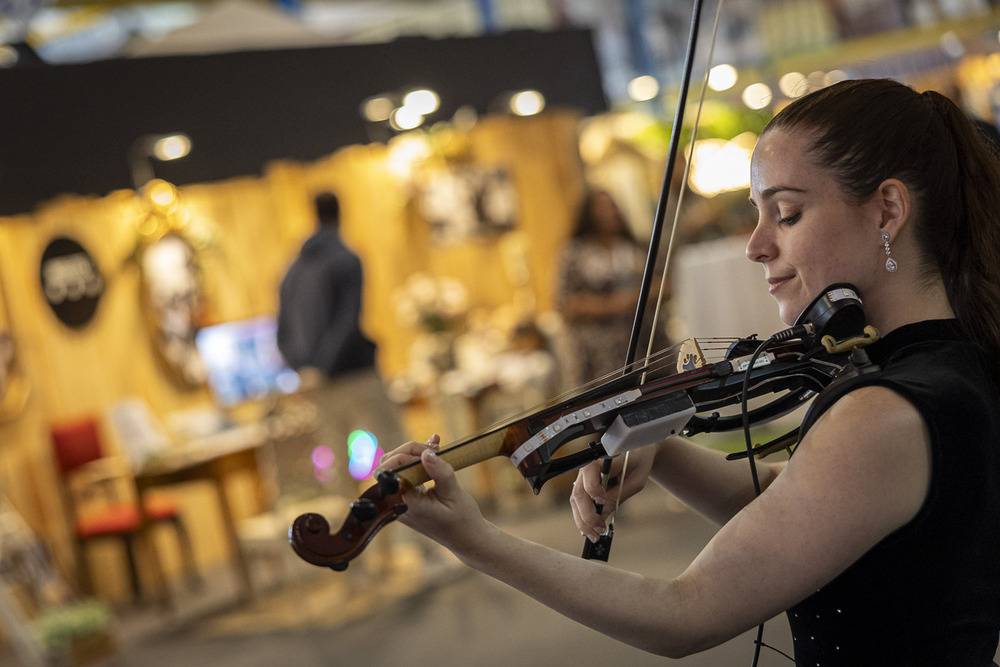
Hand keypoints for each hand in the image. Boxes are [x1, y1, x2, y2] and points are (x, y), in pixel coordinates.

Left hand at [379, 435, 486, 553]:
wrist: (466, 537)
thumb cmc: (462, 519)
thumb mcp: (453, 493)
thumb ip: (439, 472)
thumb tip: (426, 453)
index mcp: (404, 503)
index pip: (391, 470)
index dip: (408, 454)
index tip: (432, 451)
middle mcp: (397, 502)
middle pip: (387, 465)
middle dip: (408, 451)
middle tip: (434, 449)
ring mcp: (400, 500)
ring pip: (394, 467)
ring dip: (412, 454)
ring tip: (435, 449)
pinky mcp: (407, 497)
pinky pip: (404, 474)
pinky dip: (416, 461)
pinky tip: (433, 452)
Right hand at [569, 445, 656, 542]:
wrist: (638, 453)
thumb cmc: (638, 462)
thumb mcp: (635, 480)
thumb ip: (619, 495)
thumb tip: (603, 513)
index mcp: (600, 458)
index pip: (588, 474)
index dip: (593, 490)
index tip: (602, 503)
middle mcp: (587, 468)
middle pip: (578, 493)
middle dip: (587, 515)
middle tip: (599, 531)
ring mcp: (583, 478)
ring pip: (575, 501)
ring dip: (583, 520)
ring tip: (594, 535)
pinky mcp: (585, 486)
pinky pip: (579, 503)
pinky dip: (583, 517)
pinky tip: (590, 529)